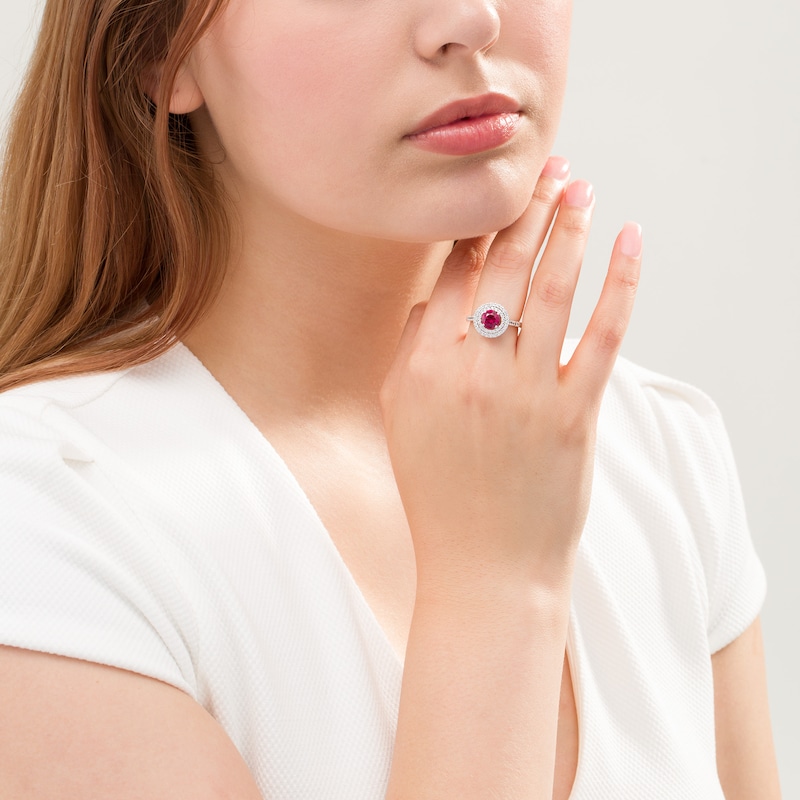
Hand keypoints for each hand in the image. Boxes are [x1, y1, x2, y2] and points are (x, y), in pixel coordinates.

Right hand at [380, 157, 640, 593]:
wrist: (486, 567)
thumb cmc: (439, 495)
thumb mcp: (401, 421)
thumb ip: (411, 353)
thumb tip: (435, 298)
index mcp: (424, 369)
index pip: (452, 277)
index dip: (475, 230)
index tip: (492, 198)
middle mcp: (473, 372)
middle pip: (503, 270)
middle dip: (525, 212)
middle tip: (546, 168)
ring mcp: (528, 393)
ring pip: (552, 290)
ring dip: (568, 230)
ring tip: (579, 188)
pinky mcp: (576, 415)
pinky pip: (604, 336)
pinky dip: (621, 284)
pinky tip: (629, 242)